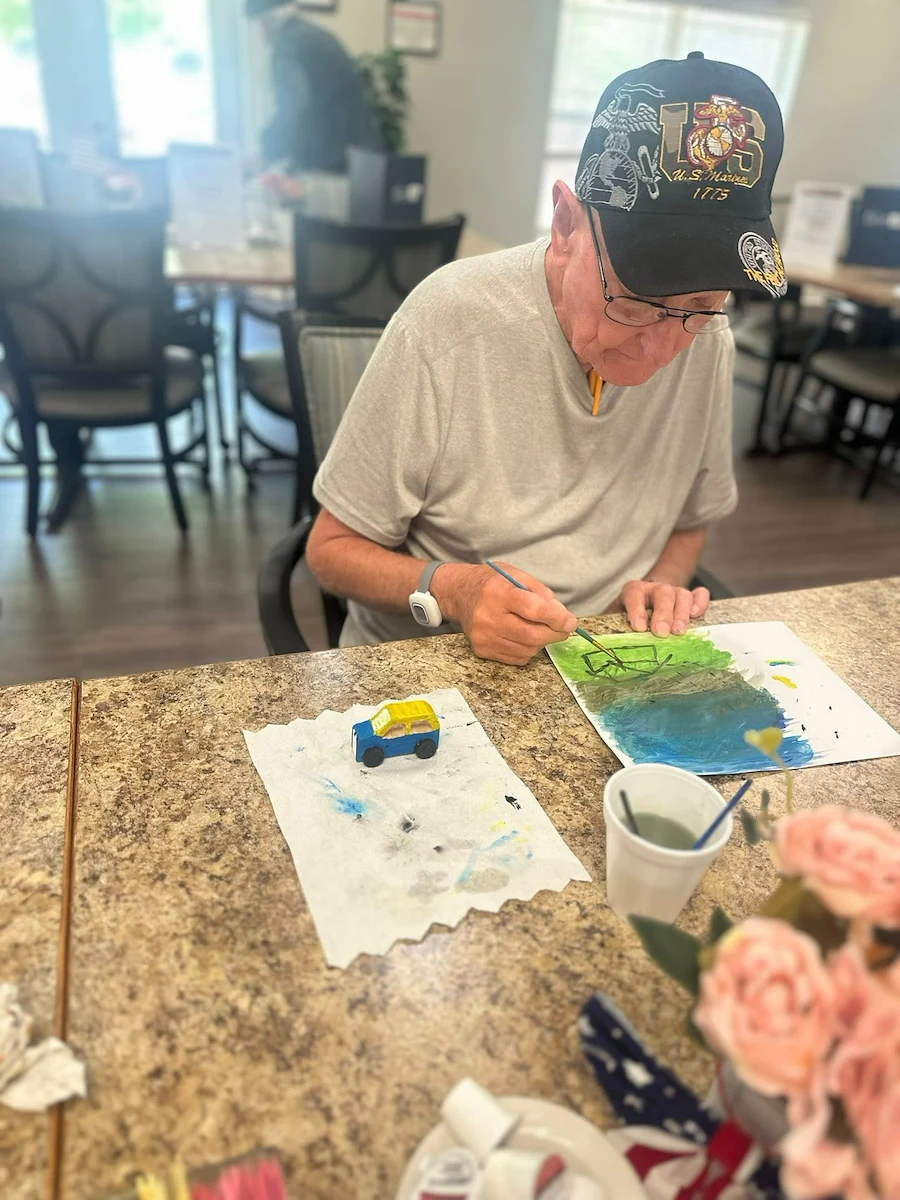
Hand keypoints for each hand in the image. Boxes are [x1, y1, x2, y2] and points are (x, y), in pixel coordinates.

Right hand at [432, 562, 576, 665]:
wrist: (460, 594)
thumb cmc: (492, 583)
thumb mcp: (517, 576)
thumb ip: (541, 594)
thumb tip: (562, 616)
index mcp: (498, 593)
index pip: (533, 609)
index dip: (556, 618)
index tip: (570, 621)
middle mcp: (488, 617)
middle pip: (532, 635)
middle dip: (555, 634)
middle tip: (563, 628)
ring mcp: (483, 637)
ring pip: (527, 649)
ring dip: (541, 641)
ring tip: (538, 627)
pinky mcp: (482, 650)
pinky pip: (517, 657)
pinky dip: (528, 648)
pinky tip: (523, 635)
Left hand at [620, 579, 709, 636]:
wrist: (646, 602)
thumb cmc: (628, 616)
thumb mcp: (615, 618)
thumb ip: (612, 628)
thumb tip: (607, 646)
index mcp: (634, 591)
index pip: (634, 594)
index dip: (636, 609)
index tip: (639, 628)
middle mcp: (654, 589)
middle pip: (663, 593)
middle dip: (663, 614)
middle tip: (661, 633)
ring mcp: (673, 592)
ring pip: (682, 594)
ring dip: (682, 613)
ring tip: (679, 632)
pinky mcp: (688, 599)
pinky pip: (698, 595)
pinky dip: (700, 603)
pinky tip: (696, 616)